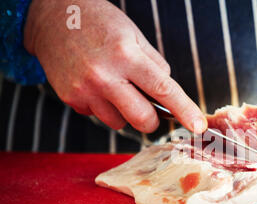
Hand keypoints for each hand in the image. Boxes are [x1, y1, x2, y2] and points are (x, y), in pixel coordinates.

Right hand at [24, 0, 206, 132]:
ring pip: (120, 122)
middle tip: (151, 108)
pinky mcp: (71, 99)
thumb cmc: (100, 24)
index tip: (198, 126)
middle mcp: (105, 76)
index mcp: (126, 55)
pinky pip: (98, 116)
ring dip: (125, 112)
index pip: (163, 90)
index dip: (184, 110)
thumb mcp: (134, 35)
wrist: (52, 17)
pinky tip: (96, 86)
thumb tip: (167, 96)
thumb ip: (154, 66)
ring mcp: (85, 90)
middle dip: (152, 120)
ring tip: (115, 86)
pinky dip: (104, 107)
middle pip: (143, 119)